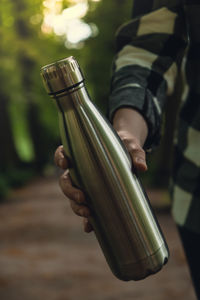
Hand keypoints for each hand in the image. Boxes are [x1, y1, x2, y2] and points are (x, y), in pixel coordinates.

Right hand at [55, 108, 148, 232]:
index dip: (60, 158)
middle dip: (70, 191)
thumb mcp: (132, 147)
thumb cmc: (126, 146)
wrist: (130, 154)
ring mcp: (85, 185)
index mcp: (82, 153)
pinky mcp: (95, 196)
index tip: (66, 164)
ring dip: (76, 207)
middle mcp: (80, 170)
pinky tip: (89, 227)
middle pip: (65, 181)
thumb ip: (136, 154)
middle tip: (82, 197)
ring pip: (72, 197)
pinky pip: (86, 208)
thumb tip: (142, 168)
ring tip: (88, 213)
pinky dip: (87, 220)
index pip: (63, 153)